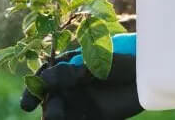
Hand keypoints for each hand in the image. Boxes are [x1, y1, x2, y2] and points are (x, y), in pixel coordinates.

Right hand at [21, 33, 140, 119]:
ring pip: (58, 115)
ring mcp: (78, 104)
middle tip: (54, 115)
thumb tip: (45, 78)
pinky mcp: (91, 119)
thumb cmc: (121, 61)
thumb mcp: (97, 62)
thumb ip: (73, 71)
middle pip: (49, 101)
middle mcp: (67, 88)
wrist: (145, 75)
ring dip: (56, 118)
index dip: (33, 89)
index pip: (42, 79)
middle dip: (49, 108)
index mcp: (64, 70)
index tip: (28, 102)